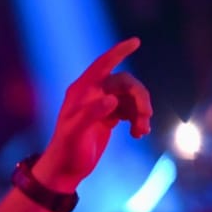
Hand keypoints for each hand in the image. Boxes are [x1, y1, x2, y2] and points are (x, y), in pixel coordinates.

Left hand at [33, 37, 152, 191]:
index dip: (118, 52)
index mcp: (80, 92)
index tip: (136, 41)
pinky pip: (130, 110)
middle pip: (125, 83)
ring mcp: (101, 105)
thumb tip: (112, 100)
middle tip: (146, 116)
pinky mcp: (109, 117)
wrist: (65, 170)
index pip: (101, 66)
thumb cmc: (66, 151)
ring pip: (131, 98)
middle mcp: (92, 94)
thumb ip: (91, 115)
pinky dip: (138, 120)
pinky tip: (139, 134)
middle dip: (139, 97)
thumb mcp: (75, 133)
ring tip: (142, 131)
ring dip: (141, 111)